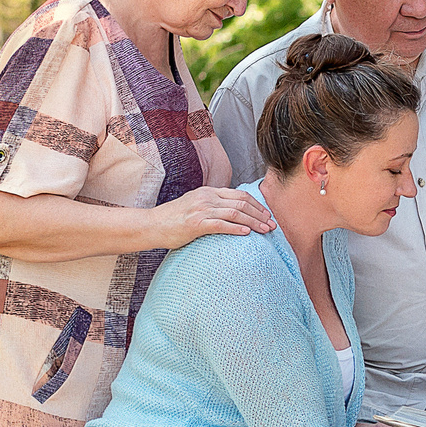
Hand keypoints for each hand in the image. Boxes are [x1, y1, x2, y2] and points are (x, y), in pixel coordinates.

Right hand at [143, 186, 266, 247]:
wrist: (152, 225)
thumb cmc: (174, 219)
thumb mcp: (195, 206)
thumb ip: (213, 206)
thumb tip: (233, 213)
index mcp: (209, 192)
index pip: (240, 195)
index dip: (257, 205)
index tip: (268, 216)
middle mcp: (207, 197)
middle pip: (242, 203)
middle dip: (260, 214)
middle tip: (273, 225)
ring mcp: (201, 209)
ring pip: (235, 213)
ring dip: (254, 223)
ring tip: (266, 231)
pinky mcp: (195, 223)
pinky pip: (221, 225)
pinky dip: (236, 229)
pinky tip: (247, 234)